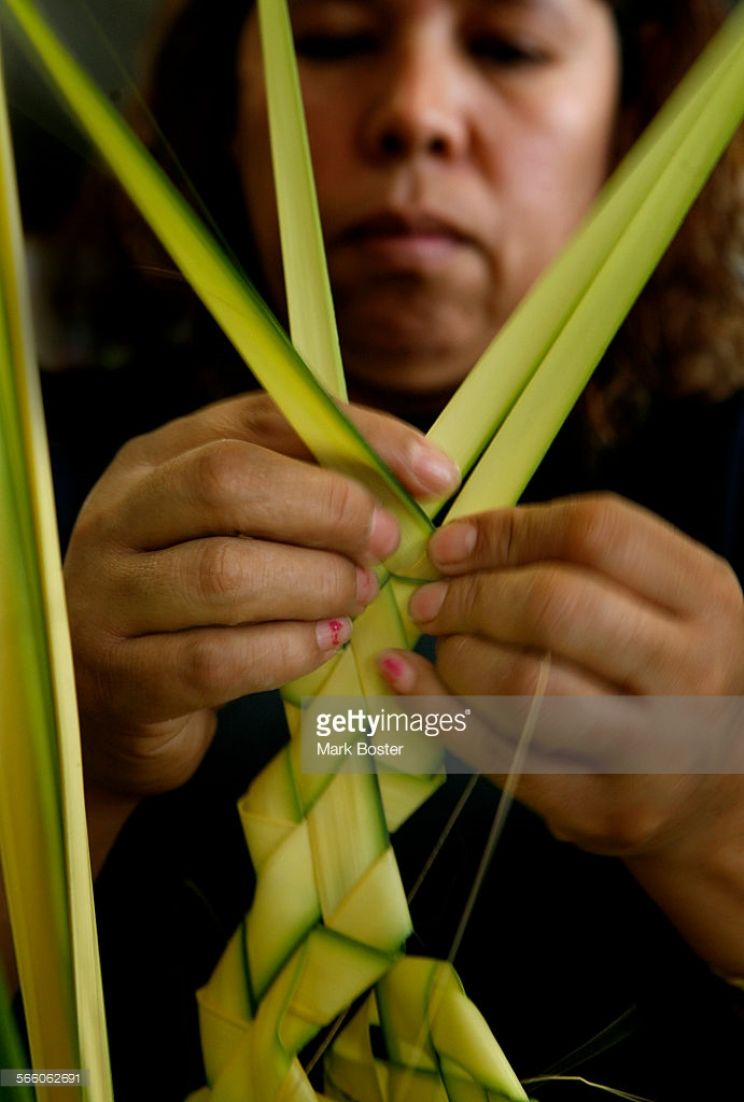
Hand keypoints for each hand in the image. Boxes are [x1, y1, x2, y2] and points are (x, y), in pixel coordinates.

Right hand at [64, 391, 458, 803]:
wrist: (113, 702)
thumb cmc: (198, 601)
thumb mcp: (234, 529)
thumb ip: (303, 493)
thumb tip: (422, 477)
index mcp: (155, 459)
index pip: (261, 417)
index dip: (359, 437)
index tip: (435, 474)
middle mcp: (118, 515)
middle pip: (228, 482)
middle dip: (330, 511)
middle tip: (384, 547)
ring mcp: (107, 597)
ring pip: (225, 575)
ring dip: (317, 586)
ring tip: (358, 597)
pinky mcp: (124, 677)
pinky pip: (219, 660)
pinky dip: (290, 651)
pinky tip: (327, 644)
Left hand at [379, 494, 743, 972]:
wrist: (716, 799)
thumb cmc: (666, 678)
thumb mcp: (660, 604)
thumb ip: (581, 564)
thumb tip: (457, 544)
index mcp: (706, 597)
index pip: (595, 533)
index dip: (506, 531)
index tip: (449, 545)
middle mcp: (694, 670)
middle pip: (555, 607)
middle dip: (471, 597)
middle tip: (429, 600)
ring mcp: (654, 749)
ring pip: (523, 685)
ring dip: (455, 656)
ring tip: (439, 644)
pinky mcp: (605, 809)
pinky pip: (498, 752)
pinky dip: (435, 709)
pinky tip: (407, 681)